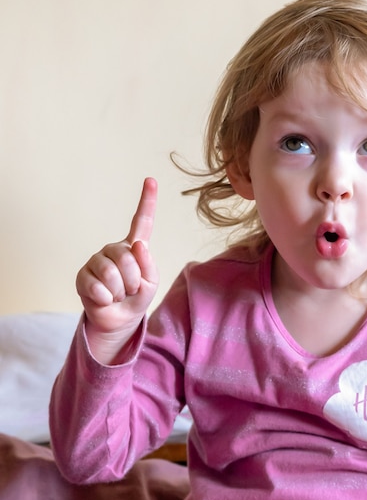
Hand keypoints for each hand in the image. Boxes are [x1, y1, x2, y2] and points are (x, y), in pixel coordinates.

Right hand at [76, 178, 159, 362]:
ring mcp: (97, 260)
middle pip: (128, 259)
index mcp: (135, 247)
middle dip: (134, 280)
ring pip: (112, 274)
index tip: (151, 179)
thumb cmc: (138, 296)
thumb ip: (148, 264)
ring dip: (120, 291)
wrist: (120, 319)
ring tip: (118, 293)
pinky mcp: (82, 276)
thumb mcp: (151, 282)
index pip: (143, 221)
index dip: (147, 200)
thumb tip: (138, 245)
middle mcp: (115, 249)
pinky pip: (98, 288)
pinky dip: (106, 299)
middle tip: (130, 289)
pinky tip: (105, 299)